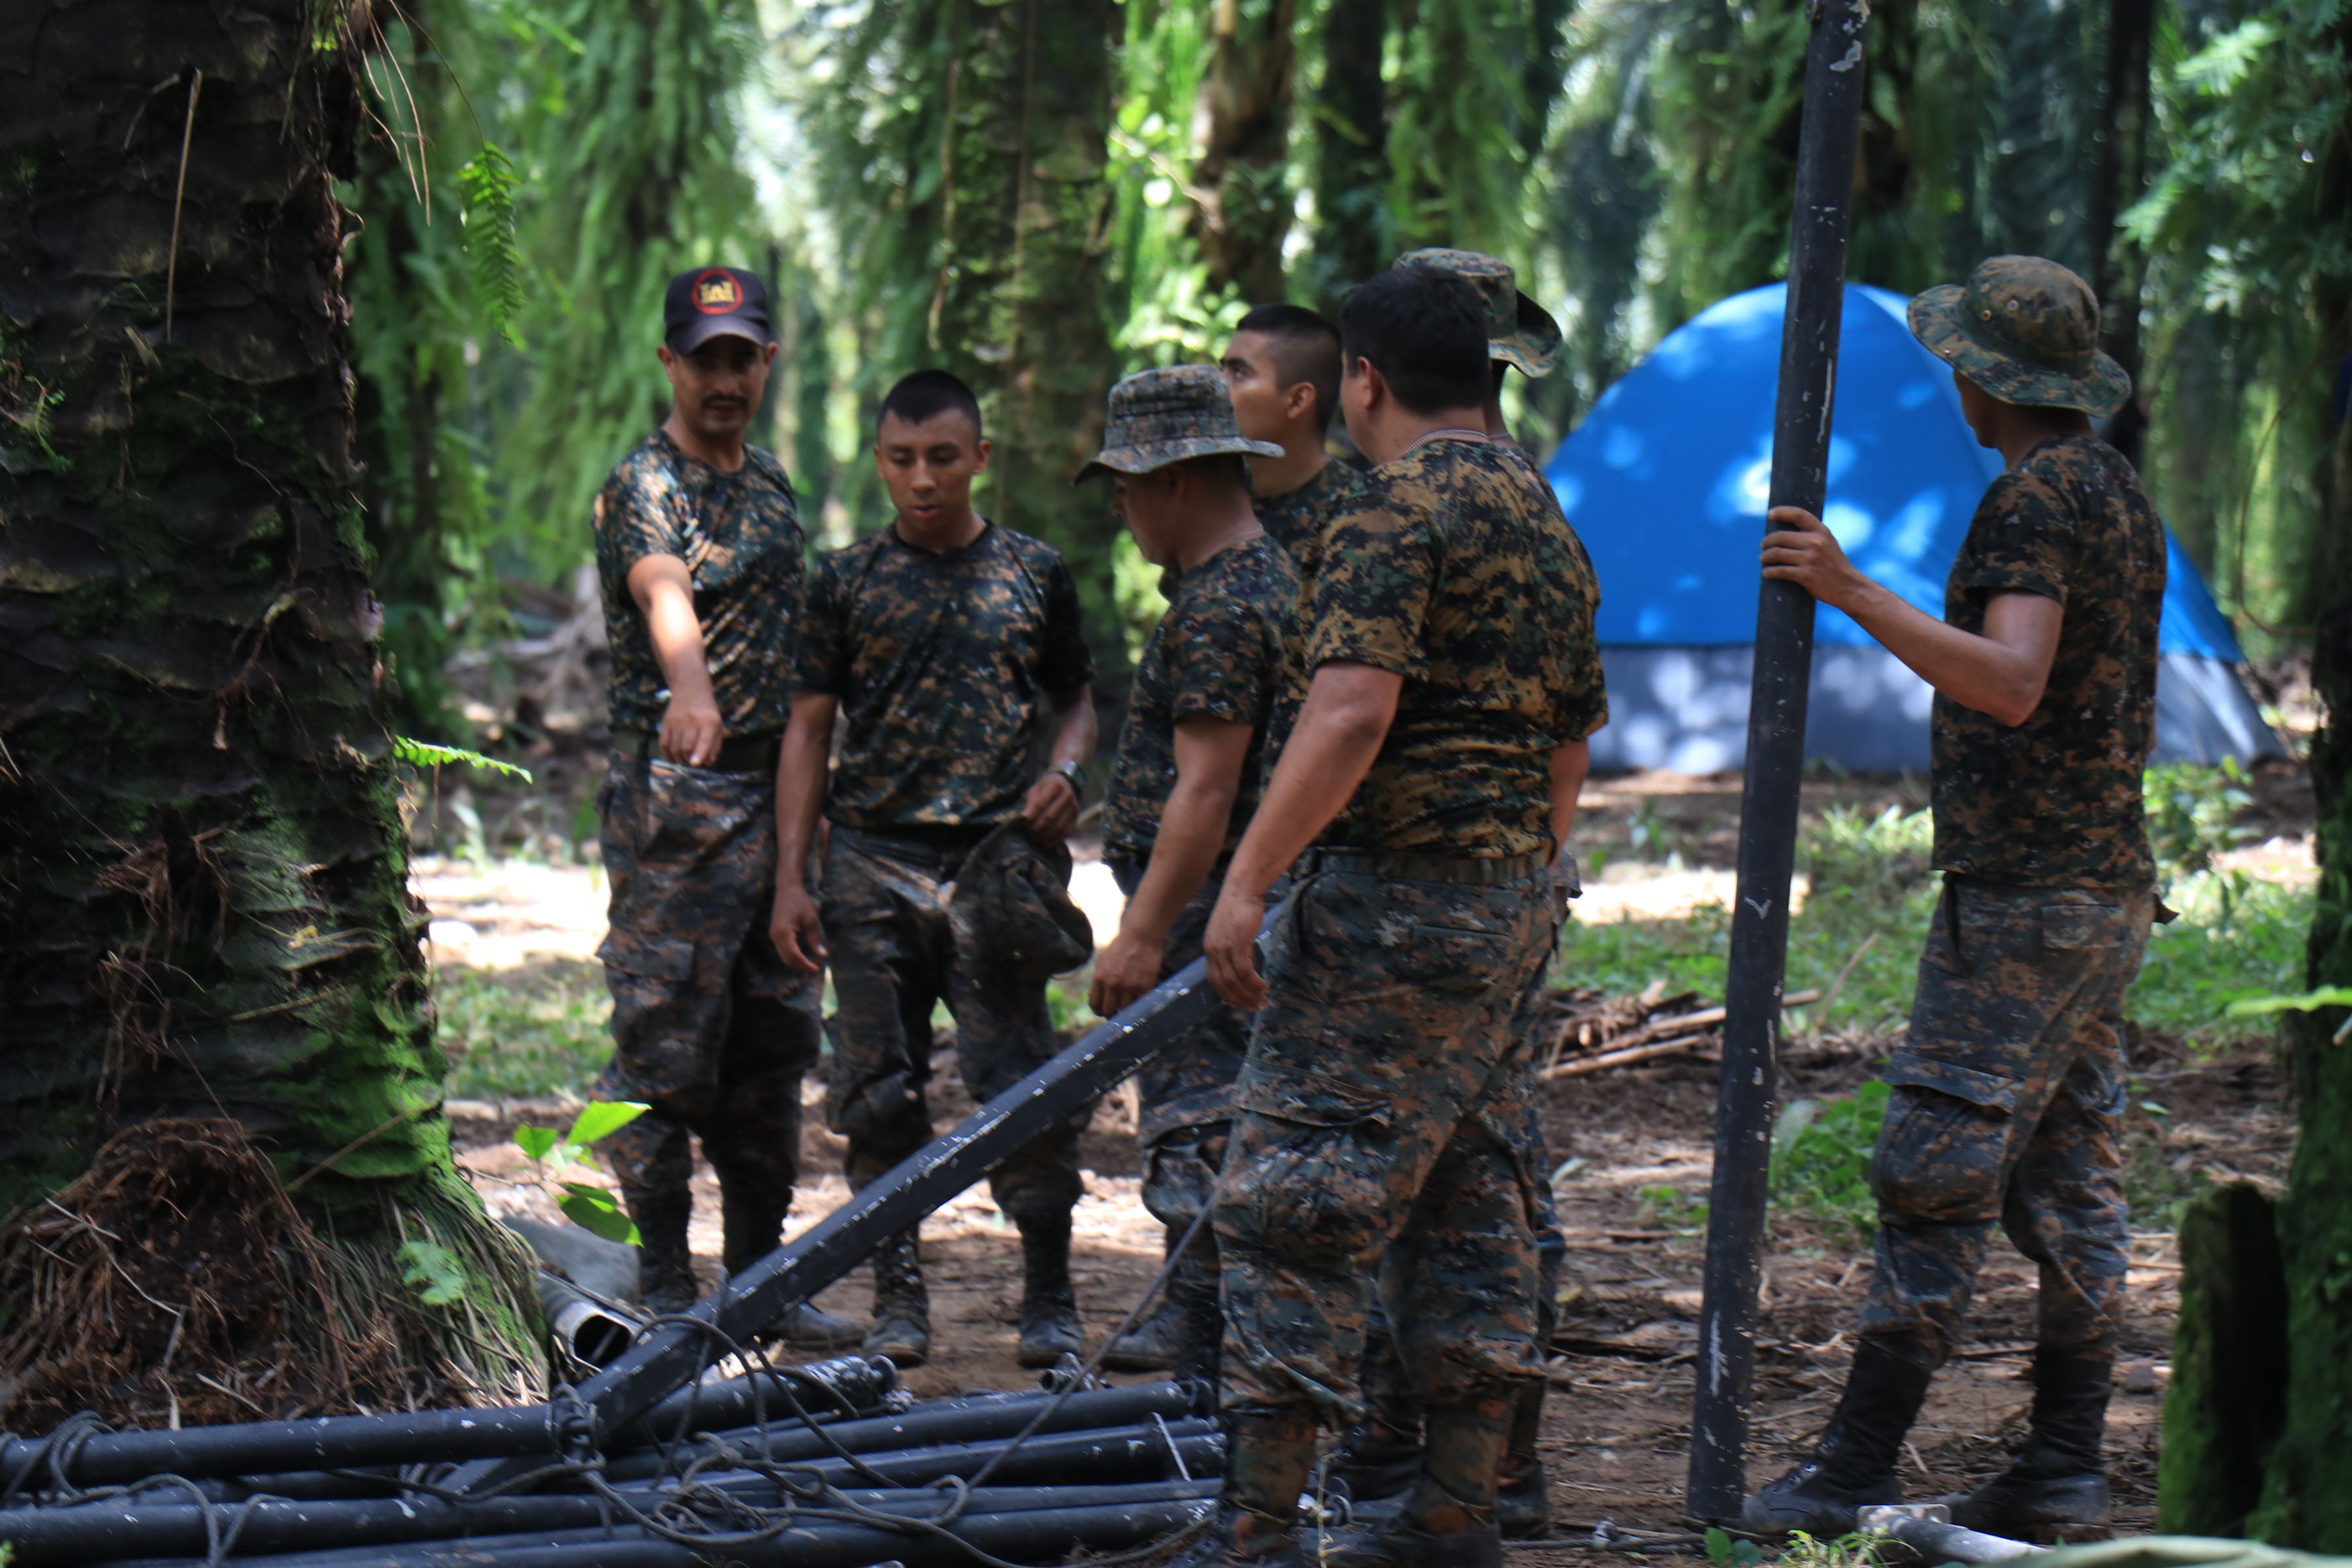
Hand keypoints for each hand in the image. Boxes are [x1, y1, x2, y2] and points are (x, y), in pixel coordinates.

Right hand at [659, 692, 724, 767]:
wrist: (690, 690)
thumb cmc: (707, 714)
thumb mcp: (717, 726)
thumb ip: (714, 745)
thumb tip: (707, 762)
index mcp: (709, 722)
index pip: (704, 740)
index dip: (699, 754)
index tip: (695, 764)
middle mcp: (692, 721)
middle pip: (686, 747)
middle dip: (688, 760)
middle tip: (691, 762)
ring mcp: (677, 721)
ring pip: (674, 748)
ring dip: (679, 759)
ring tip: (684, 759)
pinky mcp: (666, 722)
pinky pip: (663, 744)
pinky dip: (667, 755)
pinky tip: (673, 758)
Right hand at [769, 881, 826, 972]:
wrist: (787, 888)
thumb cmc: (800, 901)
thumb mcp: (811, 919)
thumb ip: (815, 938)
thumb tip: (823, 955)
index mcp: (783, 933)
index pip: (794, 955)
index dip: (805, 964)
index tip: (817, 968)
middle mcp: (775, 936)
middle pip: (787, 959)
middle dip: (801, 965)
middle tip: (817, 965)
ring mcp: (773, 935)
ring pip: (784, 956)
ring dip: (797, 962)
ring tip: (812, 962)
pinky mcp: (775, 934)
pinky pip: (783, 950)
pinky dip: (793, 956)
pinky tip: (804, 955)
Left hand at [1022, 772, 1079, 842]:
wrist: (1064, 786)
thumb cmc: (1045, 789)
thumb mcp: (1035, 790)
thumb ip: (1031, 803)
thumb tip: (1025, 818)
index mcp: (1056, 785)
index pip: (1041, 804)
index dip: (1032, 815)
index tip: (1025, 822)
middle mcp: (1067, 796)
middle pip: (1050, 817)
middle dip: (1037, 827)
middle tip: (1029, 832)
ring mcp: (1073, 808)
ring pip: (1058, 827)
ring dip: (1045, 835)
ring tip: (1035, 838)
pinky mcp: (1075, 818)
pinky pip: (1066, 832)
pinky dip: (1055, 840)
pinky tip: (1046, 843)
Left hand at [1090, 927, 1164, 1017]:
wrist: (1140, 937)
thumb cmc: (1120, 948)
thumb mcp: (1102, 962)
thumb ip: (1099, 981)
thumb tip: (1095, 998)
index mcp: (1100, 978)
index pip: (1095, 1004)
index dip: (1098, 1010)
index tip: (1102, 1010)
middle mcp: (1113, 985)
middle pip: (1109, 1011)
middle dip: (1111, 1013)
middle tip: (1115, 1012)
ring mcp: (1130, 987)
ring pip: (1125, 1011)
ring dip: (1125, 1011)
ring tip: (1127, 1007)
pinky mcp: (1145, 986)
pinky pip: (1139, 1004)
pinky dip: (1138, 1005)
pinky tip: (1137, 1001)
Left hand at [1204, 885, 1267, 1010]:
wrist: (1243, 888)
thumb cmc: (1240, 908)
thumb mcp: (1234, 934)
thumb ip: (1238, 952)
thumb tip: (1247, 971)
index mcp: (1209, 949)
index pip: (1215, 980)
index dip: (1227, 995)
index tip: (1239, 1004)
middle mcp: (1212, 951)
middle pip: (1224, 985)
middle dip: (1240, 999)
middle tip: (1255, 1007)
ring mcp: (1224, 948)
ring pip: (1235, 981)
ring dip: (1250, 994)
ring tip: (1263, 1000)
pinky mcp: (1238, 944)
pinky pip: (1245, 972)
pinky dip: (1255, 983)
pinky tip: (1265, 987)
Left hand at [1759, 505, 1867, 609]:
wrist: (1848, 586)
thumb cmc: (1834, 565)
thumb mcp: (1828, 544)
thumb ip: (1812, 535)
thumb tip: (1783, 532)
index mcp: (1821, 532)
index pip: (1798, 515)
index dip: (1782, 512)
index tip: (1770, 514)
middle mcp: (1815, 542)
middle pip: (1780, 537)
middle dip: (1767, 542)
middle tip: (1763, 546)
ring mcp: (1810, 559)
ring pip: (1777, 553)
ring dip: (1765, 557)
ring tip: (1763, 559)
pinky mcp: (1806, 575)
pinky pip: (1780, 571)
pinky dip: (1769, 572)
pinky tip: (1766, 573)